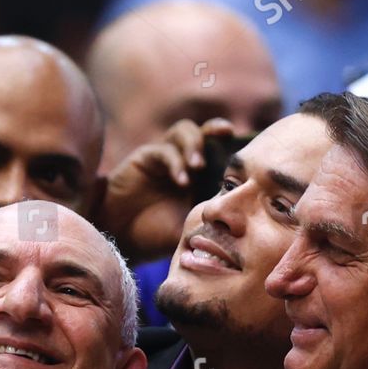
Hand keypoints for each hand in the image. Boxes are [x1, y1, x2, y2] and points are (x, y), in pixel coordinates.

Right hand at [96, 118, 237, 259]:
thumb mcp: (191, 231)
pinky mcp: (145, 158)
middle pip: (203, 132)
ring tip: (198, 166)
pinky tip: (181, 181)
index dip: (232, 146)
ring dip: (194, 144)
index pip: (219, 151)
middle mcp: (183, 161)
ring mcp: (164, 157)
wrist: (122, 238)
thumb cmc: (155, 236)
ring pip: (184, 130)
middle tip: (226, 136)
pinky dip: (175, 162)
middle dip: (215, 130)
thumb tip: (243, 225)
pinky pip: (164, 150)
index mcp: (199, 176)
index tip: (246, 149)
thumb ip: (212, 222)